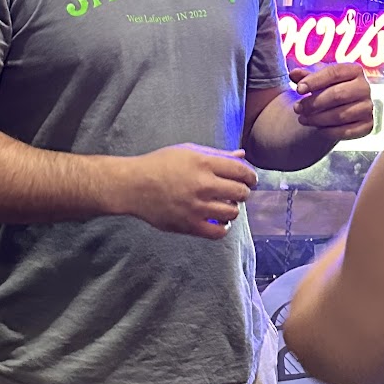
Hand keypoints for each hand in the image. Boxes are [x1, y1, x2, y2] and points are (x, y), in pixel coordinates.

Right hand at [122, 144, 257, 240]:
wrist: (133, 186)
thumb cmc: (160, 165)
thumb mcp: (188, 151)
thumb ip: (217, 154)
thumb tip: (242, 155)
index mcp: (203, 163)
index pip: (242, 171)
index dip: (251, 177)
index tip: (249, 180)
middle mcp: (202, 184)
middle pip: (241, 193)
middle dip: (243, 192)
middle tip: (236, 193)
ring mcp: (196, 207)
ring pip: (233, 213)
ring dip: (232, 209)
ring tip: (224, 205)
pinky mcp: (189, 225)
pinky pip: (218, 232)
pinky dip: (223, 227)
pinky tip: (217, 221)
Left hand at [291, 63, 374, 140]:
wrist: (341, 107)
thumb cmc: (327, 89)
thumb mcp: (317, 79)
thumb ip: (305, 76)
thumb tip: (294, 74)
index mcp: (354, 70)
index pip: (334, 72)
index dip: (314, 81)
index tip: (299, 89)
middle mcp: (364, 87)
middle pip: (337, 95)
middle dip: (314, 103)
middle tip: (297, 108)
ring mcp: (368, 107)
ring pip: (340, 115)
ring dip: (318, 119)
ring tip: (302, 119)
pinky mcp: (367, 125)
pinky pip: (346, 131)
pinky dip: (329, 131)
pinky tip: (317, 129)